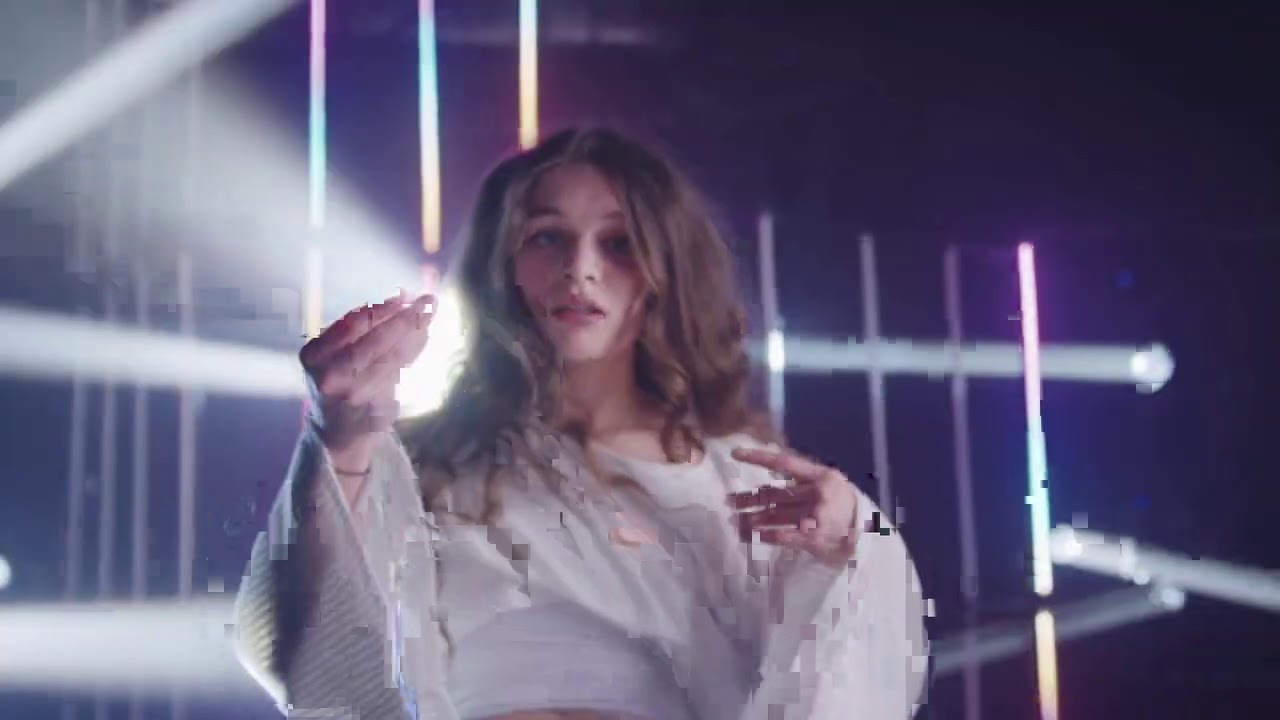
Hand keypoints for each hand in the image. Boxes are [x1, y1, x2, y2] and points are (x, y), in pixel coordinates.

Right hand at [299, 291, 433, 465]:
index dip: (381, 309)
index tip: (403, 295)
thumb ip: (362, 327)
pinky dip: (411, 354)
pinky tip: (422, 338)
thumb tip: (402, 298)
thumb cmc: (338, 382)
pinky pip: (399, 377)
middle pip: (373, 343)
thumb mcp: (334, 353)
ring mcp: (352, 398)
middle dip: (403, 319)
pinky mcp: (373, 414)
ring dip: (413, 335)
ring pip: (390, 360)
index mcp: (314, 356)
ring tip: (429, 315)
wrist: (335, 433)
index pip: (351, 325)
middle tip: (426, 302)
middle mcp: (330, 377)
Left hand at [727, 446, 861, 567]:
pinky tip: (751, 536)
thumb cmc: (841, 505)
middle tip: (727, 500)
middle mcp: (818, 493)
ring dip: (750, 519)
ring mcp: (816, 516)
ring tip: (734, 521)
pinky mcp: (813, 537)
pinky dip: (764, 535)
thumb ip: (801, 480)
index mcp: (821, 475)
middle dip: (747, 498)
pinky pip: (782, 535)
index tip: (735, 454)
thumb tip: (764, 484)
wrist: (866, 534)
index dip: (758, 457)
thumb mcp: (828, 483)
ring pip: (773, 516)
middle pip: (774, 494)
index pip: (784, 462)